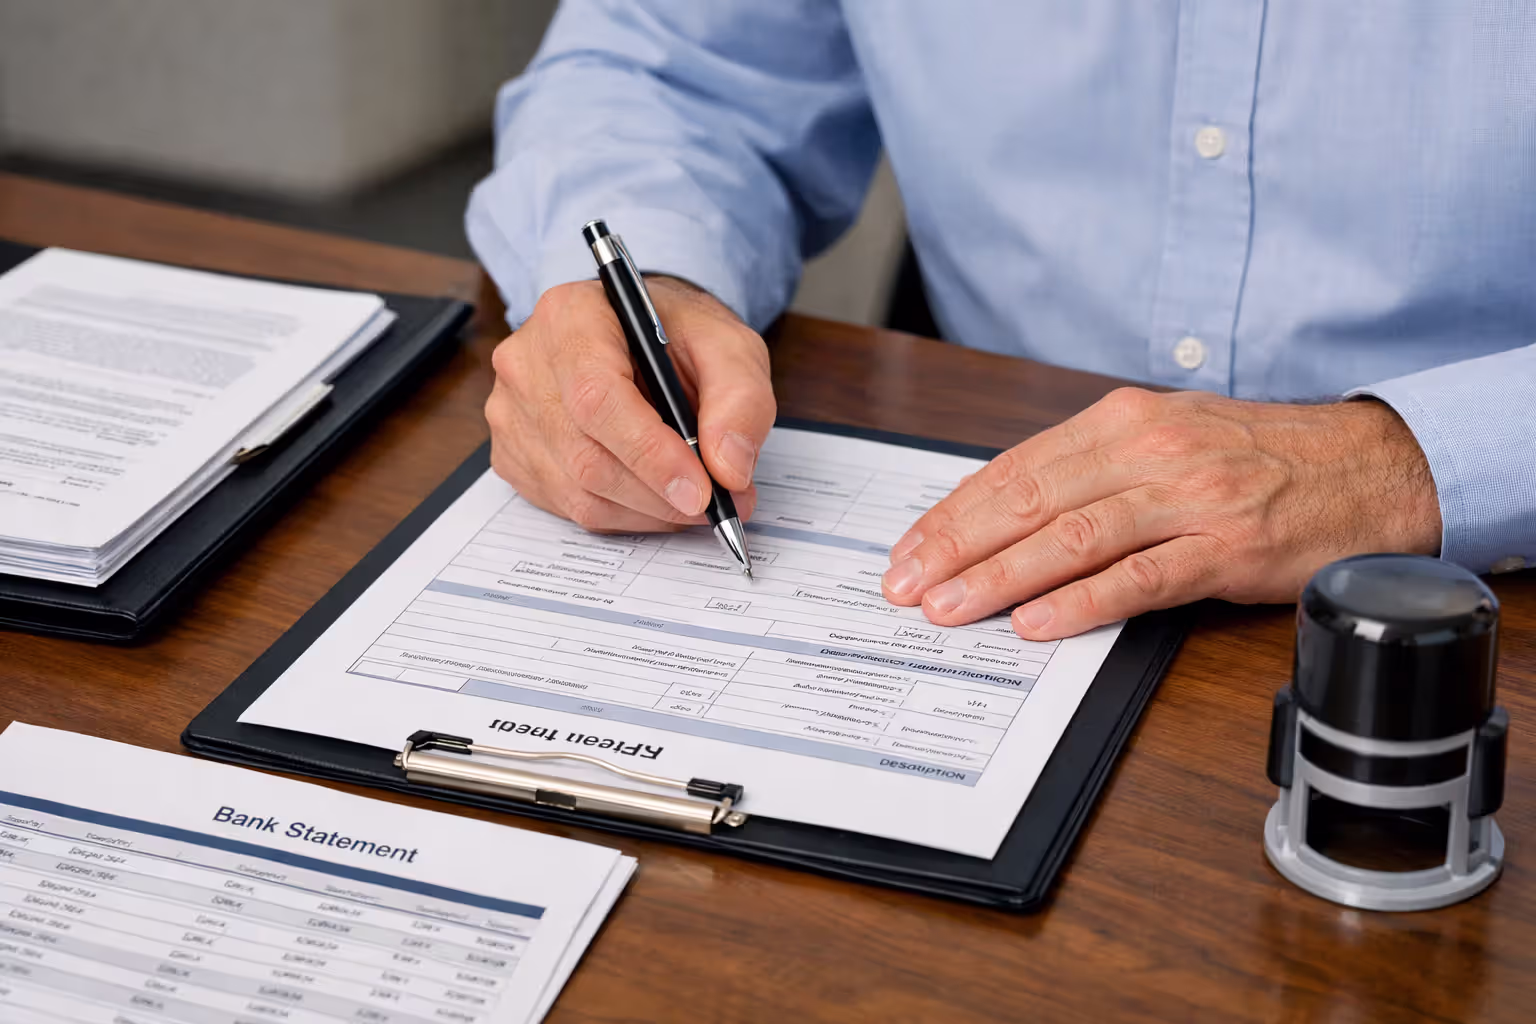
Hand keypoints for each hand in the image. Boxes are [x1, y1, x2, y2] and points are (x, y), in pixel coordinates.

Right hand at [485, 276, 773, 530]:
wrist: (642, 338)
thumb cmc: (679, 336)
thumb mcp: (729, 347)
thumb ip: (740, 400)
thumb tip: (728, 469)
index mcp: (571, 316)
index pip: (597, 397)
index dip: (650, 454)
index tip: (702, 492)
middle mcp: (527, 363)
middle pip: (586, 456)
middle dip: (661, 495)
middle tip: (720, 505)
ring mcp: (511, 413)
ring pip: (579, 492)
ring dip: (648, 511)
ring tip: (697, 501)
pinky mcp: (513, 455)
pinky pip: (569, 507)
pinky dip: (625, 515)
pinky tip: (656, 496)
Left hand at [881, 388, 1441, 639]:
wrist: (1369, 464)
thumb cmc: (1257, 454)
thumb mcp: (1164, 435)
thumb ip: (1089, 468)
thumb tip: (1003, 511)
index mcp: (1121, 421)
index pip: (1014, 469)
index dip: (953, 514)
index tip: (909, 550)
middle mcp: (1148, 451)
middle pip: (1028, 501)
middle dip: (955, 547)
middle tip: (906, 586)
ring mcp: (1188, 499)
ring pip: (1071, 538)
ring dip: (1000, 577)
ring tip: (949, 608)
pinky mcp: (1225, 548)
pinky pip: (1139, 578)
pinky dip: (1081, 602)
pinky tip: (1037, 623)